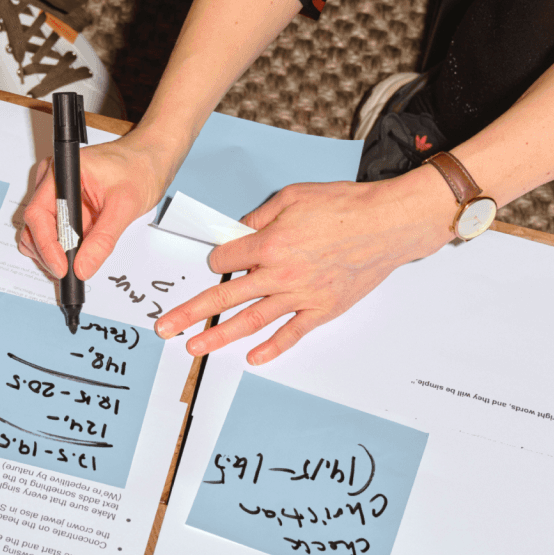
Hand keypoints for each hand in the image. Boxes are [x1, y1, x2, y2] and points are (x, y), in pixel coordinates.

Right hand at [17, 132, 182, 279]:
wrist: (149, 160)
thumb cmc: (139, 169)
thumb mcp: (125, 206)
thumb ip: (103, 239)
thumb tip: (83, 266)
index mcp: (63, 171)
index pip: (38, 214)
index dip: (46, 245)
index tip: (61, 267)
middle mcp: (53, 181)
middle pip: (33, 226)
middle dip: (47, 254)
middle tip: (70, 271)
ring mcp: (57, 194)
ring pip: (39, 233)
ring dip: (52, 254)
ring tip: (76, 264)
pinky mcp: (64, 206)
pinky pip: (54, 233)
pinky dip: (61, 249)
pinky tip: (77, 255)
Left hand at [153, 168, 458, 364]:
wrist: (389, 224)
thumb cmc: (346, 206)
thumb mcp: (294, 196)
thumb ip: (261, 215)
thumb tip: (241, 231)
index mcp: (269, 243)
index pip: (224, 259)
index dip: (217, 259)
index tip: (221, 260)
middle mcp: (280, 274)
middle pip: (224, 296)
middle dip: (189, 313)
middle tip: (165, 328)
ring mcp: (301, 296)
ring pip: (250, 321)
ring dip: (218, 336)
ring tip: (194, 347)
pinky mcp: (322, 310)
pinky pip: (290, 334)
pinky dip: (271, 348)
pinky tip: (252, 358)